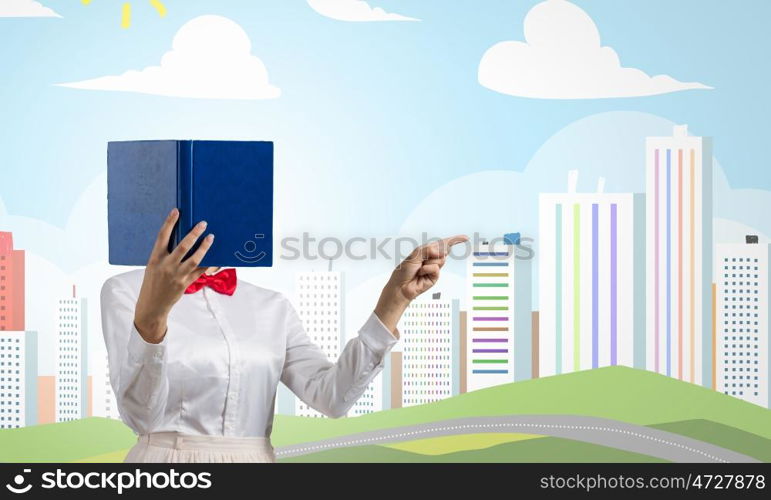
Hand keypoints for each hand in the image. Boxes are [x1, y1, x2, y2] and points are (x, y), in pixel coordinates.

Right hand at [133, 208, 214, 342]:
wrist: (152, 305)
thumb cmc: (153, 281)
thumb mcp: (154, 265)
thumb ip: (165, 254)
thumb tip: (183, 239)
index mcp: (155, 258)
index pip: (162, 237)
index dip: (170, 223)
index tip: (177, 211)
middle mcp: (166, 266)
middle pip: (183, 246)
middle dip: (194, 233)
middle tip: (203, 223)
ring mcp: (177, 275)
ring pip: (194, 259)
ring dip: (204, 247)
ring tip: (211, 237)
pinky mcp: (185, 283)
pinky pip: (200, 271)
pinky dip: (208, 263)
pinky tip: (216, 257)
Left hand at [374, 235, 468, 335]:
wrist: (401, 285)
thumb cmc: (405, 270)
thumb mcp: (415, 255)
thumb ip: (428, 250)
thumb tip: (441, 251)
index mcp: (427, 250)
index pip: (443, 243)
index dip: (455, 240)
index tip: (466, 238)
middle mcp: (432, 258)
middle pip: (444, 250)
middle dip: (435, 251)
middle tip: (422, 259)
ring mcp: (434, 267)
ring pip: (441, 259)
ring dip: (428, 262)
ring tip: (419, 268)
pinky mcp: (435, 276)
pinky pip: (436, 268)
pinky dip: (427, 269)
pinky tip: (421, 273)